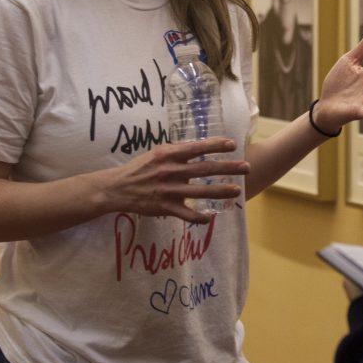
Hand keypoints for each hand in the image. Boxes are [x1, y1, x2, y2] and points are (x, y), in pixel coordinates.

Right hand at [95, 138, 248, 223]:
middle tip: (246, 167)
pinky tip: (210, 218)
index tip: (233, 144)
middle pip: (204, 169)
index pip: (196, 147)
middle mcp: (170, 171)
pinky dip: (198, 217)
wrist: (116, 188)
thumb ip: (178, 151)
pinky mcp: (163, 207)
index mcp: (168, 155)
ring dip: (220, 191)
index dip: (215, 145)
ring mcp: (167, 190)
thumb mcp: (157, 153)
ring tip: (237, 190)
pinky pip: (185, 213)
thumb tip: (202, 146)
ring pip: (199, 191)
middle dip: (228, 168)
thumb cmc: (140, 168)